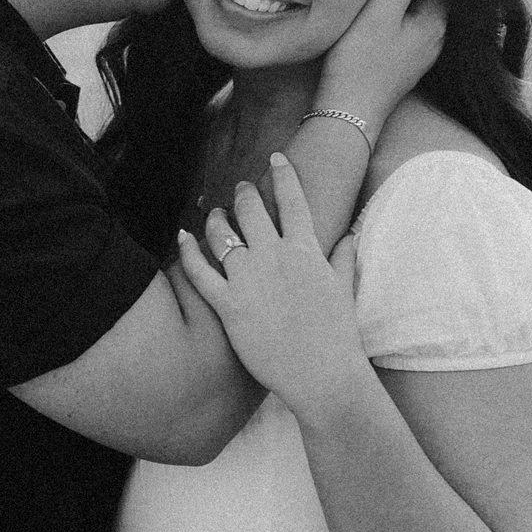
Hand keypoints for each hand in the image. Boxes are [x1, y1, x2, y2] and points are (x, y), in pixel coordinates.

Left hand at [178, 156, 371, 416]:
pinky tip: (183, 239)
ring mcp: (249, 279)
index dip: (282, 174)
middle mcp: (274, 257)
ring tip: (212, 214)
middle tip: (239, 190)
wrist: (323, 373)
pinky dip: (188, 252)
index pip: (292, 200)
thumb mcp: (343, 289)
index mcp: (306, 250)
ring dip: (214, 219)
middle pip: (251, 209)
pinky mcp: (228, 305)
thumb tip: (349, 235)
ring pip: (222, 234)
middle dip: (243, 194)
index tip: (274, 157)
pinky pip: (199, 272)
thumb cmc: (338, 335)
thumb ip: (341, 258)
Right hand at [317, 0, 445, 127]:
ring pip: (415, 13)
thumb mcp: (380, 10)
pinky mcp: (402, 65)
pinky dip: (394, 16)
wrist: (347, 113)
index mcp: (436, 22)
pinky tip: (375, 11)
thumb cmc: (362, 60)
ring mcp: (419, 55)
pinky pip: (404, 29)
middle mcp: (435, 39)